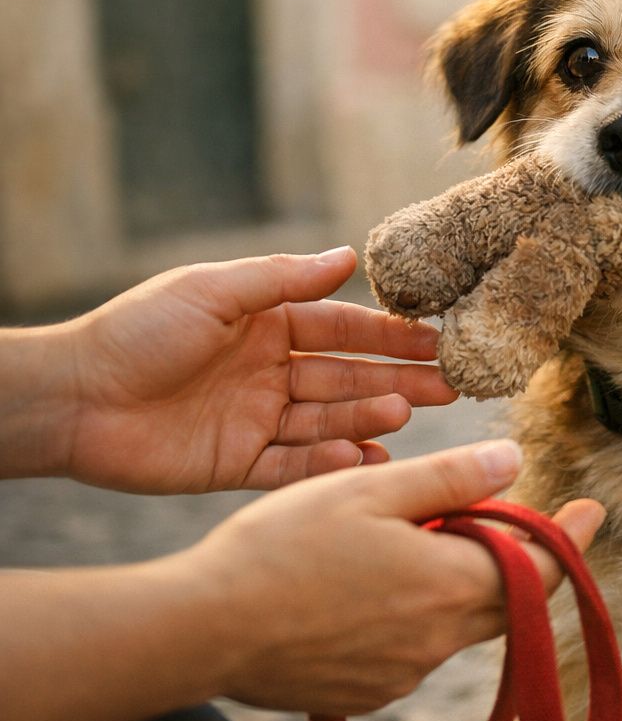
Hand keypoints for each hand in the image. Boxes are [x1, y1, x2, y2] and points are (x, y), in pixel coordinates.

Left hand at [48, 248, 457, 492]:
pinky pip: (296, 464)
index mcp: (267, 326)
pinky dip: (330, 461)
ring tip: (403, 414)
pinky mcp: (239, 464)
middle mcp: (271, 372)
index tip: (439, 339)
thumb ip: (283, 279)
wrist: (72, 398)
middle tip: (450, 385)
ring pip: (329, 420)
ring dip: (368, 418)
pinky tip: (366, 458)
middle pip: (349, 377)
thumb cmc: (137, 331)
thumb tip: (348, 256)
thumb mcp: (213, 291)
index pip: (343, 329)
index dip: (391, 335)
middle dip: (399, 379)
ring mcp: (258, 420)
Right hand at [190, 440, 605, 715]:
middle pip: (508, 599)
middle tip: (516, 521)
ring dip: (461, 585)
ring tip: (421, 542)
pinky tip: (373, 587)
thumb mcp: (369, 489)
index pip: (542, 566)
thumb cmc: (281, 547)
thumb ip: (450, 478)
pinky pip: (415, 650)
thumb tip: (513, 461)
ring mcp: (403, 674)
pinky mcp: (368, 693)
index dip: (570, 535)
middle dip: (520, 559)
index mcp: (451, 585)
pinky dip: (416, 616)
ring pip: (459, 623)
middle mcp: (438, 640)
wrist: (201, 630)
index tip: (593, 510)